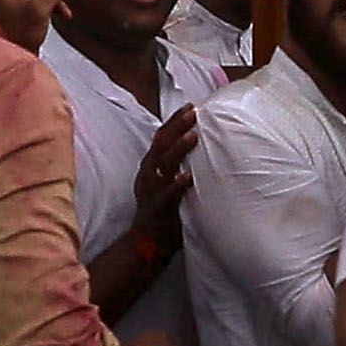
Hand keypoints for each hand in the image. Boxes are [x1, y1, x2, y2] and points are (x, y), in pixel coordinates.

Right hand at [129, 105, 202, 253]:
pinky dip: (178, 184)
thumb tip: (197, 142)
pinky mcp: (159, 207)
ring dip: (178, 149)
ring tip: (193, 136)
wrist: (147, 239)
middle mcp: (149, 174)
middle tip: (193, 113)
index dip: (174, 121)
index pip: (161, 137)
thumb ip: (175, 162)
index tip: (190, 106)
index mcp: (150, 165)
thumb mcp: (164, 179)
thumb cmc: (163, 205)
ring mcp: (152, 190)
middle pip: (160, 145)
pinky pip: (168, 194)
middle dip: (176, 127)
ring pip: (163, 165)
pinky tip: (190, 177)